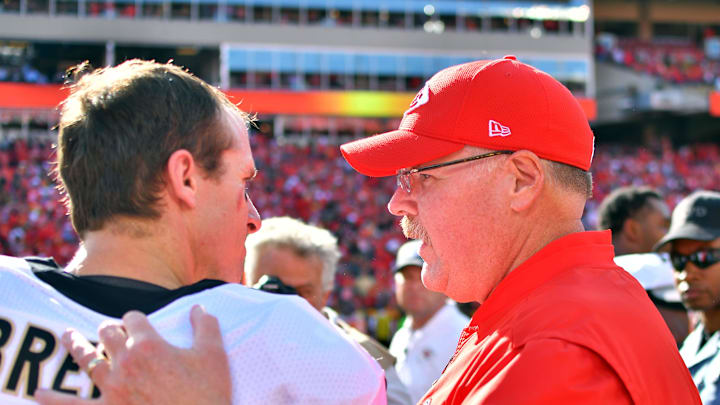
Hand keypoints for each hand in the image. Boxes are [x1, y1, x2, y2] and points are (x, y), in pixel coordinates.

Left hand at [36, 305, 231, 404]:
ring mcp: (112, 388)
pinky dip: (53, 400)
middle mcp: (126, 362)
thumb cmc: (207, 394)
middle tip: (112, 332)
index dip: (136, 319)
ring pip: (87, 358)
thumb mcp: (214, 355)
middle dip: (110, 329)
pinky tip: (38, 393)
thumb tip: (199, 308)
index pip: (134, 318)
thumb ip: (206, 326)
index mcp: (150, 344)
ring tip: (68, 336)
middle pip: (107, 333)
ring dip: (76, 345)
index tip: (140, 324)